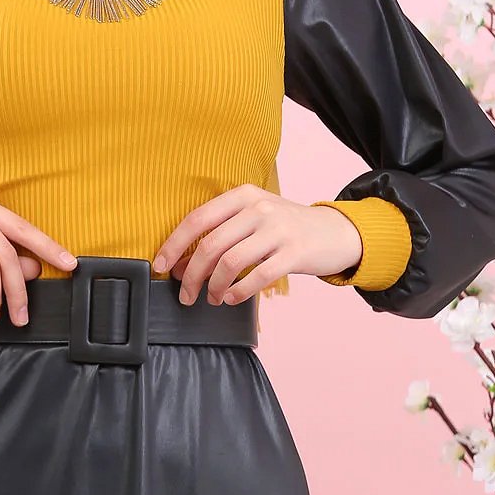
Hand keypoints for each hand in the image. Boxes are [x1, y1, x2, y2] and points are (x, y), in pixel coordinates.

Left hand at [151, 184, 363, 305]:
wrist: (334, 232)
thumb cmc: (285, 229)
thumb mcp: (252, 220)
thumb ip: (220, 235)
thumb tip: (180, 263)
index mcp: (243, 195)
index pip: (197, 219)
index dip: (174, 244)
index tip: (160, 265)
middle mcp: (259, 208)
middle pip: (211, 245)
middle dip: (191, 274)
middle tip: (186, 294)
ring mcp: (278, 229)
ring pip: (231, 262)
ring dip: (215, 287)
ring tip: (213, 298)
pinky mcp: (295, 252)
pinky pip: (257, 276)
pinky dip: (239, 292)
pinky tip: (233, 299)